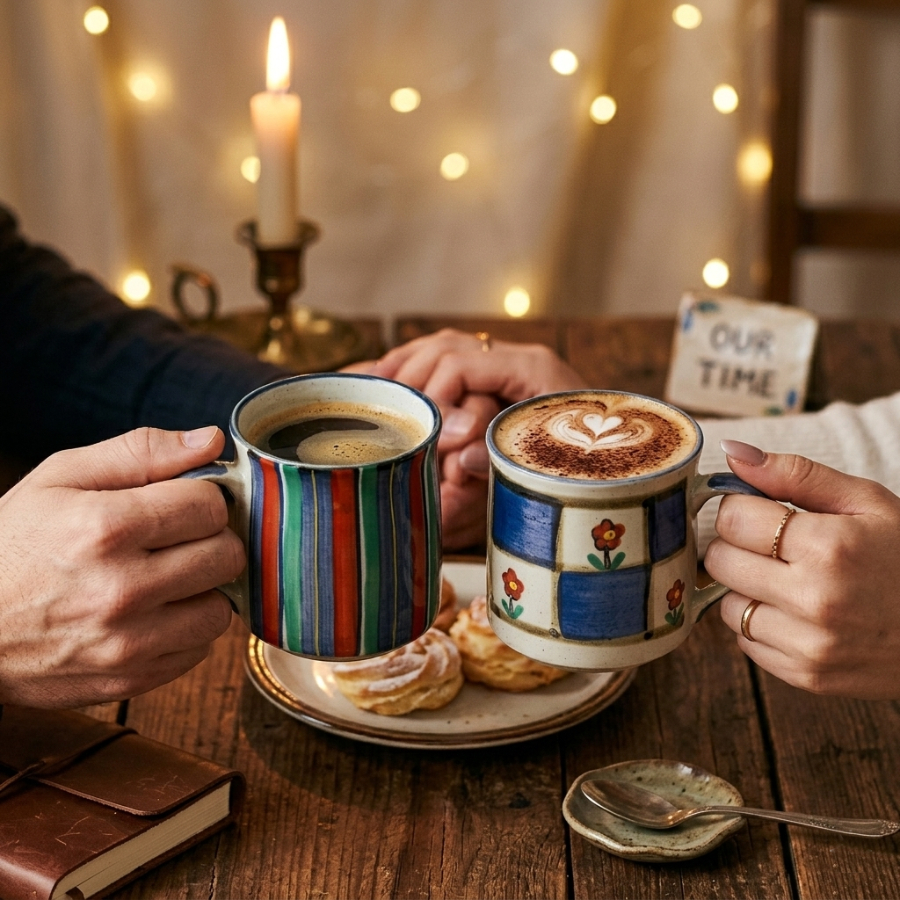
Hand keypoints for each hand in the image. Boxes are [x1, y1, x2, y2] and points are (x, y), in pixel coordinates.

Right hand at [0, 426, 242, 707]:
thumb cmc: (12, 543)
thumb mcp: (60, 478)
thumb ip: (141, 452)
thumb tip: (211, 440)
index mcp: (104, 528)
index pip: (209, 506)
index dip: (201, 499)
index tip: (182, 503)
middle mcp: (121, 589)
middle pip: (226, 555)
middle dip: (210, 540)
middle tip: (179, 539)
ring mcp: (127, 643)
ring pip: (220, 608)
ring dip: (203, 590)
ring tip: (168, 578)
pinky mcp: (130, 679)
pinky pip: (199, 650)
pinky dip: (186, 629)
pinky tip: (154, 613)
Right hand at [372, 328, 586, 474]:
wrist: (619, 459)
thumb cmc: (589, 461)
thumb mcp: (551, 462)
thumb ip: (506, 456)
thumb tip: (466, 457)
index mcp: (533, 369)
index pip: (462, 364)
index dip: (434, 396)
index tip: (422, 432)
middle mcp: (518, 358)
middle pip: (446, 348)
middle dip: (413, 382)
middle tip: (389, 416)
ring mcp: (509, 364)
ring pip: (443, 345)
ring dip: (406, 367)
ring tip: (372, 387)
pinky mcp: (501, 378)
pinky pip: (450, 357)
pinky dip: (416, 366)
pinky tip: (385, 375)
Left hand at [704, 440, 899, 698]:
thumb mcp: (866, 503)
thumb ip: (795, 474)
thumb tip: (731, 452)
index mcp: (829, 546)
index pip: (732, 519)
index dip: (739, 510)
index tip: (758, 512)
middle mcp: (814, 598)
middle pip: (719, 561)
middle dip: (736, 546)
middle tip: (770, 546)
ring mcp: (810, 644)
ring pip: (727, 605)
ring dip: (746, 589)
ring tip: (787, 581)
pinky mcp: (807, 677)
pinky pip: (746, 642)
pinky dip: (759, 625)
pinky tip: (795, 613)